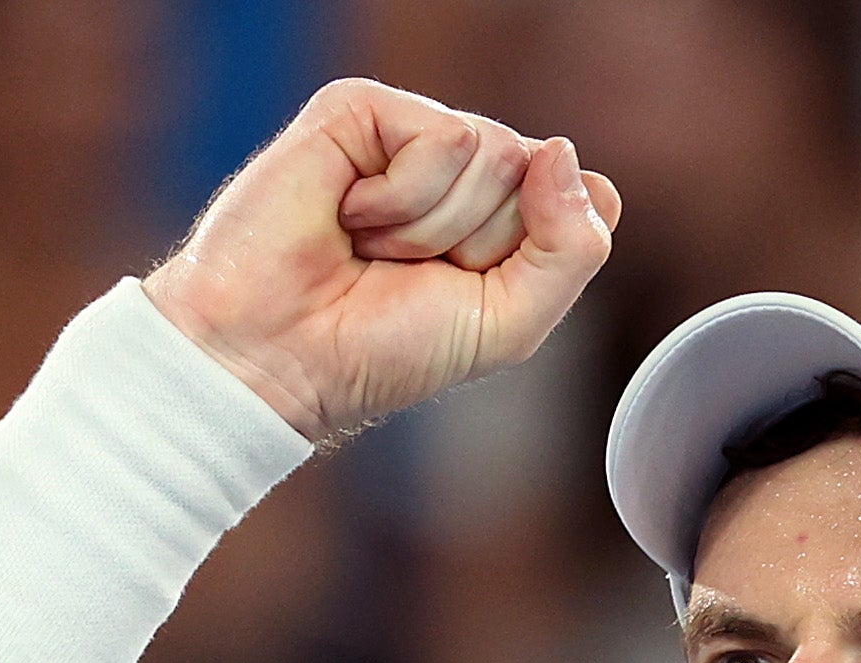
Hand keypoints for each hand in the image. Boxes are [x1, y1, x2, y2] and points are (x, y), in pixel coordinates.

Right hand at [143, 79, 620, 443]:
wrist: (279, 355)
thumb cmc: (383, 349)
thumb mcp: (510, 322)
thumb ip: (572, 248)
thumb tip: (561, 150)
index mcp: (505, 214)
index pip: (581, 200)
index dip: (532, 259)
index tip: (464, 294)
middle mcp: (464, 167)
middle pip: (537, 174)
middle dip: (480, 244)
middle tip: (406, 274)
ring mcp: (410, 133)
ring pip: (494, 152)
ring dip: (434, 227)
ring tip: (371, 249)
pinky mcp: (362, 109)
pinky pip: (443, 137)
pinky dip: (403, 198)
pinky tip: (350, 217)